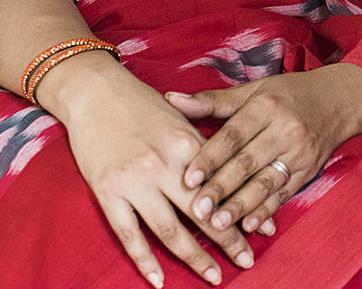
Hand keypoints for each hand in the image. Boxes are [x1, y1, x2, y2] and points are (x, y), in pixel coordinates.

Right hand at [51, 58, 253, 287]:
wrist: (96, 92)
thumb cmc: (143, 104)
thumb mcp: (181, 119)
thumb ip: (206, 147)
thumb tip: (236, 172)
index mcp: (187, 143)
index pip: (222, 183)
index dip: (244, 207)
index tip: (266, 228)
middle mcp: (163, 164)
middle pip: (202, 211)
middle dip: (227, 239)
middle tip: (247, 262)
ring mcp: (134, 181)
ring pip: (169, 229)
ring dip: (194, 257)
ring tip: (215, 278)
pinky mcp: (108, 192)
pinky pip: (128, 234)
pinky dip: (144, 261)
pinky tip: (159, 282)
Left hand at [167, 69, 356, 237]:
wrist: (339, 100)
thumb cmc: (289, 93)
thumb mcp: (254, 90)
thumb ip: (212, 100)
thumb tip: (172, 99)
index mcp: (266, 106)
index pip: (234, 135)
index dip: (211, 156)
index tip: (189, 177)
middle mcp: (284, 129)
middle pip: (248, 162)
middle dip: (221, 187)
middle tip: (196, 209)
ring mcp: (299, 152)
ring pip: (266, 182)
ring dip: (242, 205)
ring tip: (219, 223)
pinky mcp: (308, 170)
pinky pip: (284, 193)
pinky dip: (267, 210)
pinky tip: (249, 224)